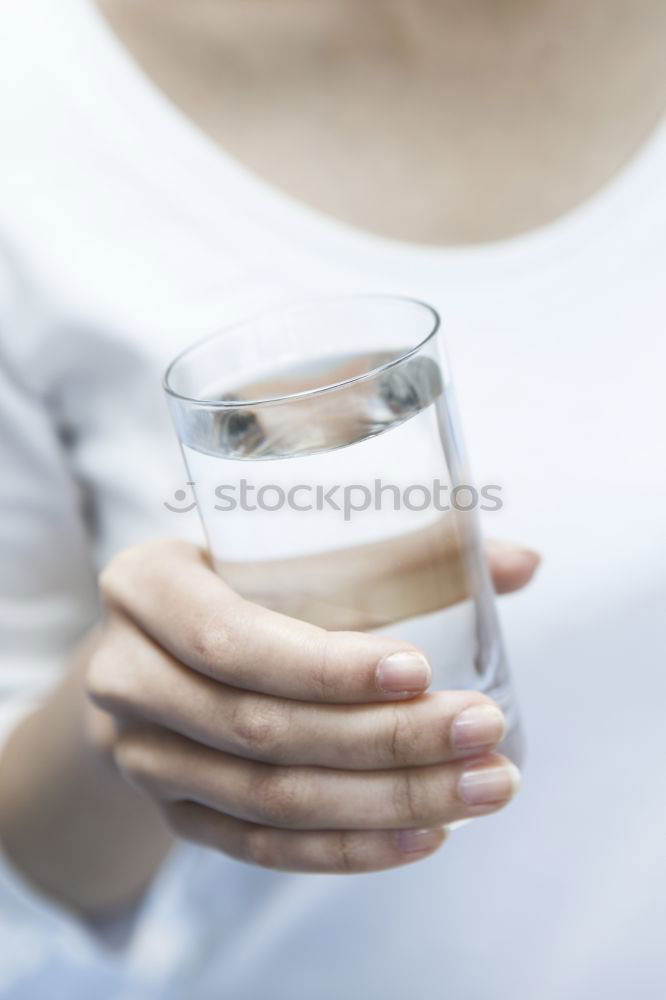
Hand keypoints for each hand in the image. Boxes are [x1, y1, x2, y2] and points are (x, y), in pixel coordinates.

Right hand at [86, 538, 537, 874]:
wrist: (153, 652)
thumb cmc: (233, 582)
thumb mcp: (285, 547)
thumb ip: (398, 552)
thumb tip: (524, 562)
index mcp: (148, 586)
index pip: (231, 639)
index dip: (324, 665)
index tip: (420, 670)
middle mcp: (127, 674)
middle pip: (260, 729)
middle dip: (383, 739)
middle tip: (482, 730)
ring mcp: (144, 755)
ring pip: (267, 798)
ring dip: (383, 800)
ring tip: (480, 786)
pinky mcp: (174, 812)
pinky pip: (258, 848)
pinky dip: (346, 847)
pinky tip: (425, 836)